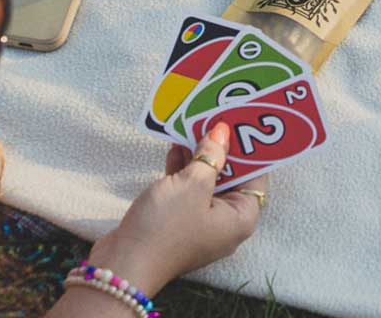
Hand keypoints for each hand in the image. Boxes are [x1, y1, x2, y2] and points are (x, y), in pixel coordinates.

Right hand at [82, 125, 266, 296]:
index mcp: (240, 218)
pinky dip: (182, 169)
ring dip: (199, 155)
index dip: (250, 149)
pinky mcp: (178, 221)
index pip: (256, 176)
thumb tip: (223, 132)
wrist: (124, 263)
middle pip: (230, 177)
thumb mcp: (193, 183)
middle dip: (221, 148)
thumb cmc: (166, 226)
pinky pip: (187, 189)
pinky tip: (175, 147)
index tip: (243, 121)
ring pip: (206, 180)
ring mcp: (200, 222)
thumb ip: (211, 155)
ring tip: (193, 124)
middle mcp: (224, 222)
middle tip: (216, 117)